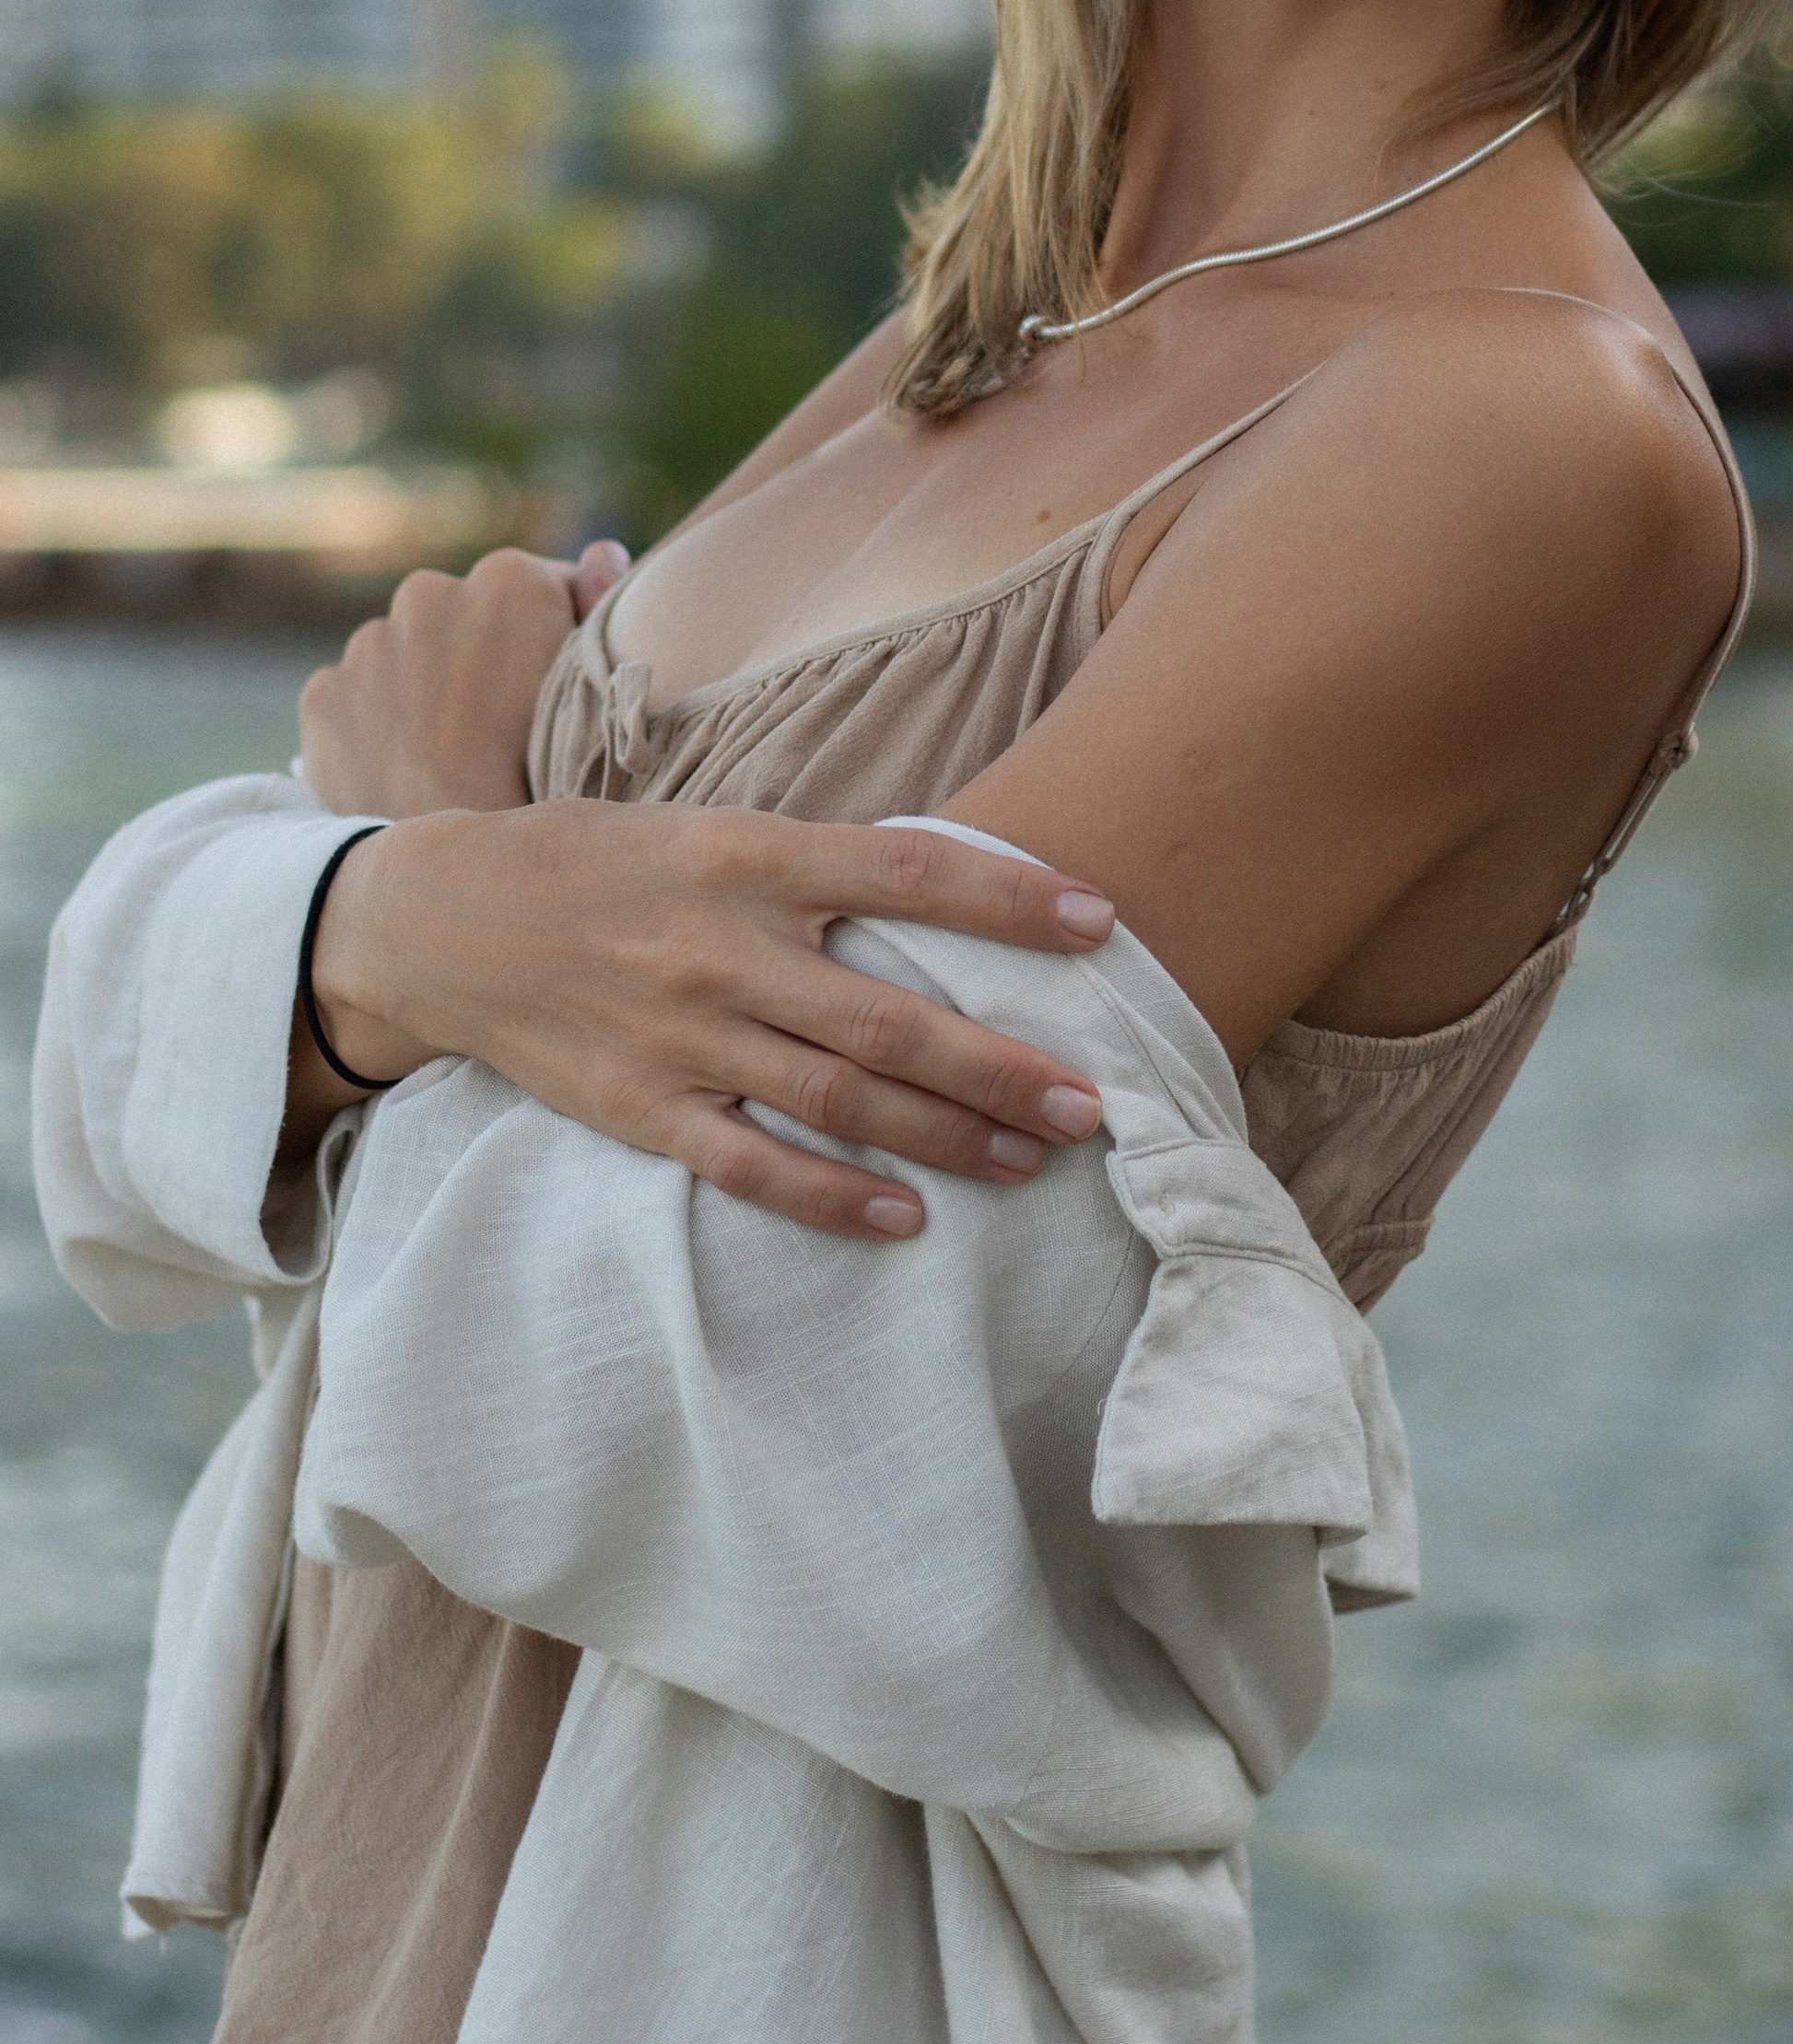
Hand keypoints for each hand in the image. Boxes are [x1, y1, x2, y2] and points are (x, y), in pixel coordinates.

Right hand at [297, 804, 1111, 1237]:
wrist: (436, 921)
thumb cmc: (597, 861)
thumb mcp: (703, 824)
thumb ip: (811, 862)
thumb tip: (948, 885)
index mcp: (743, 853)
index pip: (904, 869)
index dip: (1010, 897)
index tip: (1104, 922)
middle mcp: (719, 946)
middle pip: (890, 1017)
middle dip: (1002, 1066)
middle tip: (1094, 1101)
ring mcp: (678, 1034)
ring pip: (838, 1099)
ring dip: (946, 1136)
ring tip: (1032, 1156)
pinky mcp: (637, 1109)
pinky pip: (750, 1166)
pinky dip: (831, 1198)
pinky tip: (906, 1218)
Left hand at [299, 541, 631, 817]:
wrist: (449, 879)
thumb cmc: (545, 787)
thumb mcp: (599, 695)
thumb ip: (601, 604)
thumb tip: (603, 551)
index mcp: (510, 579)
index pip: (547, 589)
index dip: (558, 642)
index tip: (559, 694)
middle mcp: (428, 591)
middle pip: (469, 616)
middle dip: (484, 656)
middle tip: (504, 730)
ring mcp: (366, 643)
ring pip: (408, 654)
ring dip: (428, 687)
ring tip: (453, 756)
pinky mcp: (323, 693)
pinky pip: (358, 697)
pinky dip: (379, 723)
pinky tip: (407, 767)